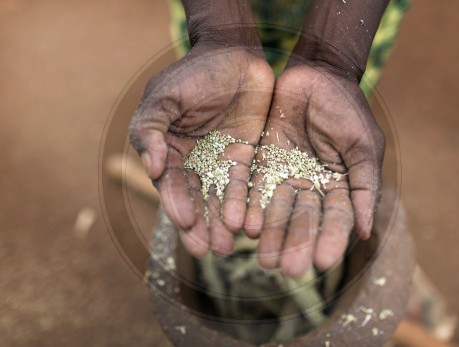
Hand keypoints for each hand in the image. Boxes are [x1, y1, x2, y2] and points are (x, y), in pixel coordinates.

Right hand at [129, 45, 273, 256]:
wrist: (233, 54)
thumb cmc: (193, 73)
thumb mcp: (164, 97)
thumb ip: (151, 130)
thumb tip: (152, 168)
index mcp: (169, 151)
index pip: (172, 185)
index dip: (178, 205)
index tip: (187, 224)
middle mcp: (194, 162)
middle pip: (197, 201)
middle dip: (202, 227)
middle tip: (210, 251)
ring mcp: (222, 162)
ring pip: (222, 199)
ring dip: (224, 223)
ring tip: (230, 246)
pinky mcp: (247, 157)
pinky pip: (248, 185)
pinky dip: (247, 205)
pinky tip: (250, 224)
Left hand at [244, 64, 384, 276]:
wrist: (318, 75)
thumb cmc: (347, 108)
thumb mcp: (363, 145)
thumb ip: (365, 186)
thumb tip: (365, 232)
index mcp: (339, 185)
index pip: (336, 219)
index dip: (330, 239)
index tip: (323, 262)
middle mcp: (311, 186)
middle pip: (304, 220)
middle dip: (297, 244)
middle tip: (288, 270)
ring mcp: (286, 175)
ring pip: (277, 210)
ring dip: (272, 235)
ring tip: (264, 260)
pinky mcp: (263, 162)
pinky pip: (256, 188)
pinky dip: (252, 207)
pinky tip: (247, 227)